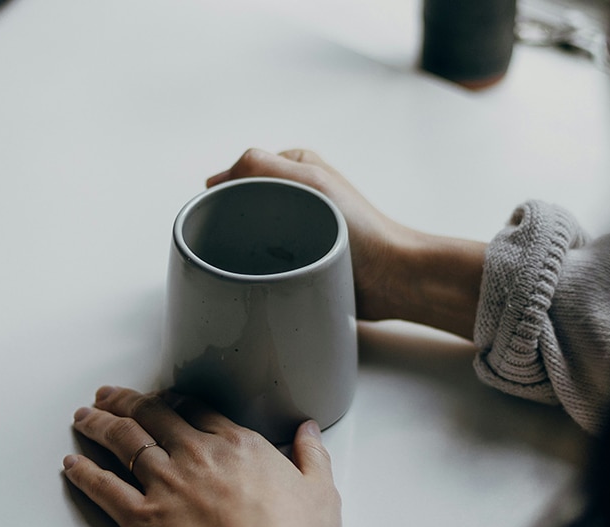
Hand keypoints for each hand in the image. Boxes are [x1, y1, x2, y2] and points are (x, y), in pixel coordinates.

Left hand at [63, 386, 340, 526]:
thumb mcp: (320, 493)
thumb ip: (312, 457)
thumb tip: (309, 431)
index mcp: (236, 445)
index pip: (194, 409)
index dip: (171, 399)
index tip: (160, 397)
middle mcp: (195, 454)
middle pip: (151, 415)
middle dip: (125, 400)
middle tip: (108, 394)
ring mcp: (165, 483)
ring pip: (123, 441)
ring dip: (98, 425)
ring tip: (83, 416)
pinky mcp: (142, 517)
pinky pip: (104, 488)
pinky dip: (84, 473)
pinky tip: (71, 464)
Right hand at [207, 148, 485, 339]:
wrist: (392, 278)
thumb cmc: (361, 229)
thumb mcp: (310, 181)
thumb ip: (262, 166)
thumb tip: (216, 180)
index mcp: (296, 167)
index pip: (241, 172)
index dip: (224, 192)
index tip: (217, 215)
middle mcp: (295, 194)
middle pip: (242, 204)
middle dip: (231, 222)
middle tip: (227, 243)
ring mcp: (296, 227)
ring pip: (250, 233)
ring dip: (242, 248)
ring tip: (244, 261)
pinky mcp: (299, 258)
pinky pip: (264, 259)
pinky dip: (256, 266)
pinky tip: (255, 276)